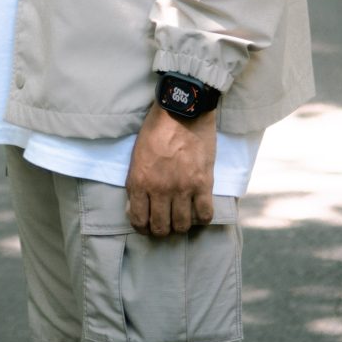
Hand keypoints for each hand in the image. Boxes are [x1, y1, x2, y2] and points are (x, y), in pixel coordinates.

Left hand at [125, 104, 216, 235]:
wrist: (182, 110)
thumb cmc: (156, 129)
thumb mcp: (137, 156)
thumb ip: (137, 182)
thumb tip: (137, 206)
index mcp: (139, 182)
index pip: (139, 220)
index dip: (142, 228)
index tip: (147, 226)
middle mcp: (160, 189)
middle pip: (162, 228)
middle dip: (162, 230)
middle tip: (166, 224)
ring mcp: (183, 188)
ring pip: (183, 225)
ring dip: (182, 225)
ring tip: (182, 218)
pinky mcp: (203, 183)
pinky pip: (205, 214)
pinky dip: (202, 218)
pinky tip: (199, 212)